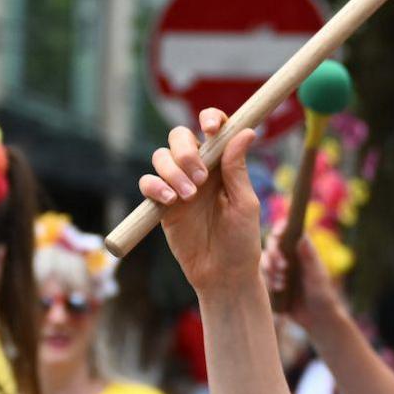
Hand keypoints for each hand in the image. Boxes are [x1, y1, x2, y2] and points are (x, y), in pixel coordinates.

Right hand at [139, 109, 262, 294]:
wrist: (222, 274)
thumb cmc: (241, 240)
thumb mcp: (244, 203)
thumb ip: (238, 168)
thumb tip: (246, 130)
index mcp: (222, 164)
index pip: (213, 129)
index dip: (210, 119)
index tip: (212, 128)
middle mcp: (198, 170)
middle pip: (180, 137)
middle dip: (186, 150)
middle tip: (201, 177)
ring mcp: (177, 185)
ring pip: (161, 157)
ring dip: (173, 170)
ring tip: (188, 196)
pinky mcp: (160, 205)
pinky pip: (147, 183)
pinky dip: (155, 185)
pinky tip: (170, 199)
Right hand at [261, 223, 345, 333]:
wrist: (317, 320)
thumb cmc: (323, 296)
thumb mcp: (317, 276)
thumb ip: (309, 258)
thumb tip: (301, 237)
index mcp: (301, 251)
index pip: (288, 232)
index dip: (280, 229)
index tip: (277, 234)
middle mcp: (289, 257)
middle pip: (272, 245)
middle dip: (273, 253)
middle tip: (283, 266)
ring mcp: (280, 270)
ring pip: (265, 261)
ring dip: (270, 269)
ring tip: (282, 283)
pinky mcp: (273, 284)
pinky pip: (263, 278)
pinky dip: (269, 282)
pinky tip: (279, 290)